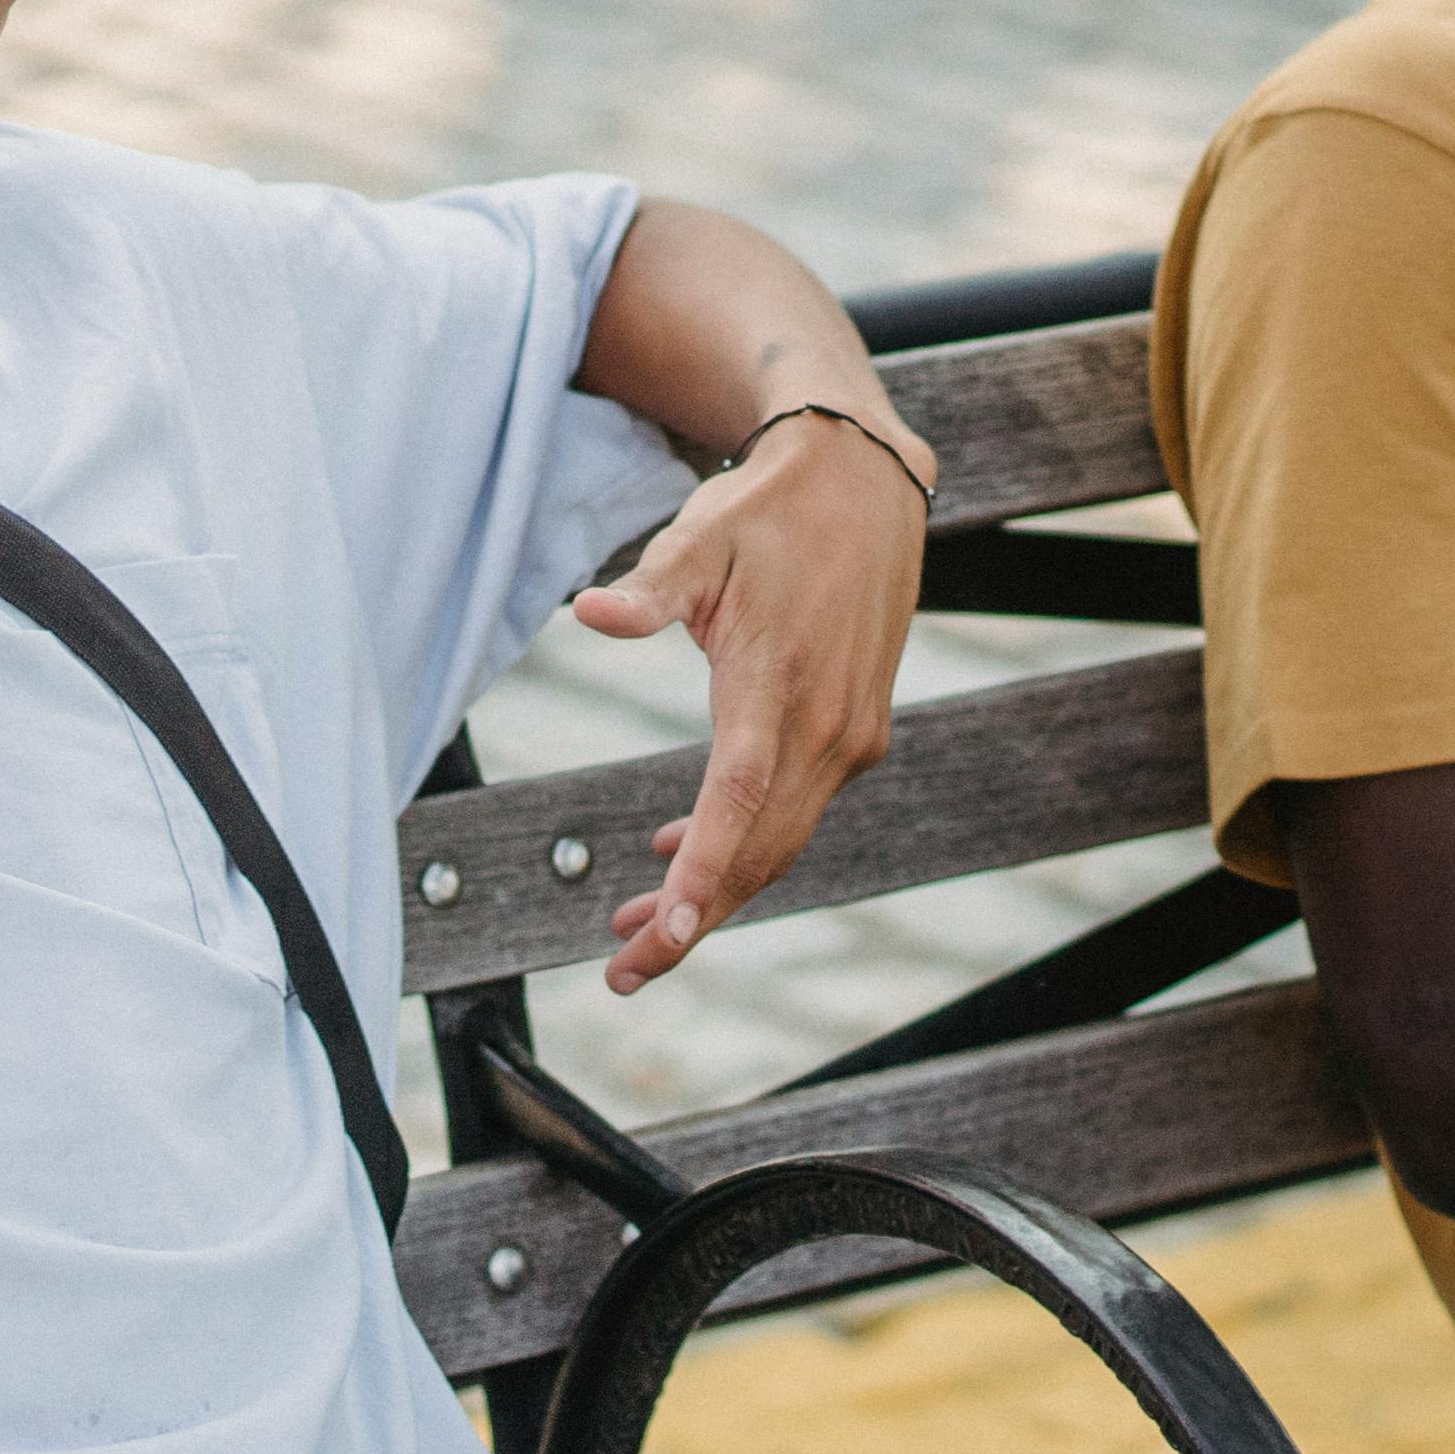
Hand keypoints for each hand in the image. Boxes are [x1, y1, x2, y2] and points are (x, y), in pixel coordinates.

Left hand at [565, 412, 925, 992]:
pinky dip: (741, 844)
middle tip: (622, 971)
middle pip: (760, 849)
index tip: (666, 935)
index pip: (738, 801)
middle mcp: (826, 724)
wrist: (866, 482)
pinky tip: (678, 853)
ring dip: (714, 891)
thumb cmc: (768, 508)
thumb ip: (649, 590)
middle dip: (692, 919)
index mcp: (777, 683)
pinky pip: (794, 809)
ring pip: (779, 841)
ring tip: (635, 933)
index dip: (703, 875)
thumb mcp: (700, 538)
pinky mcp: (857, 730)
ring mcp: (850, 733)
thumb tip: (588, 613)